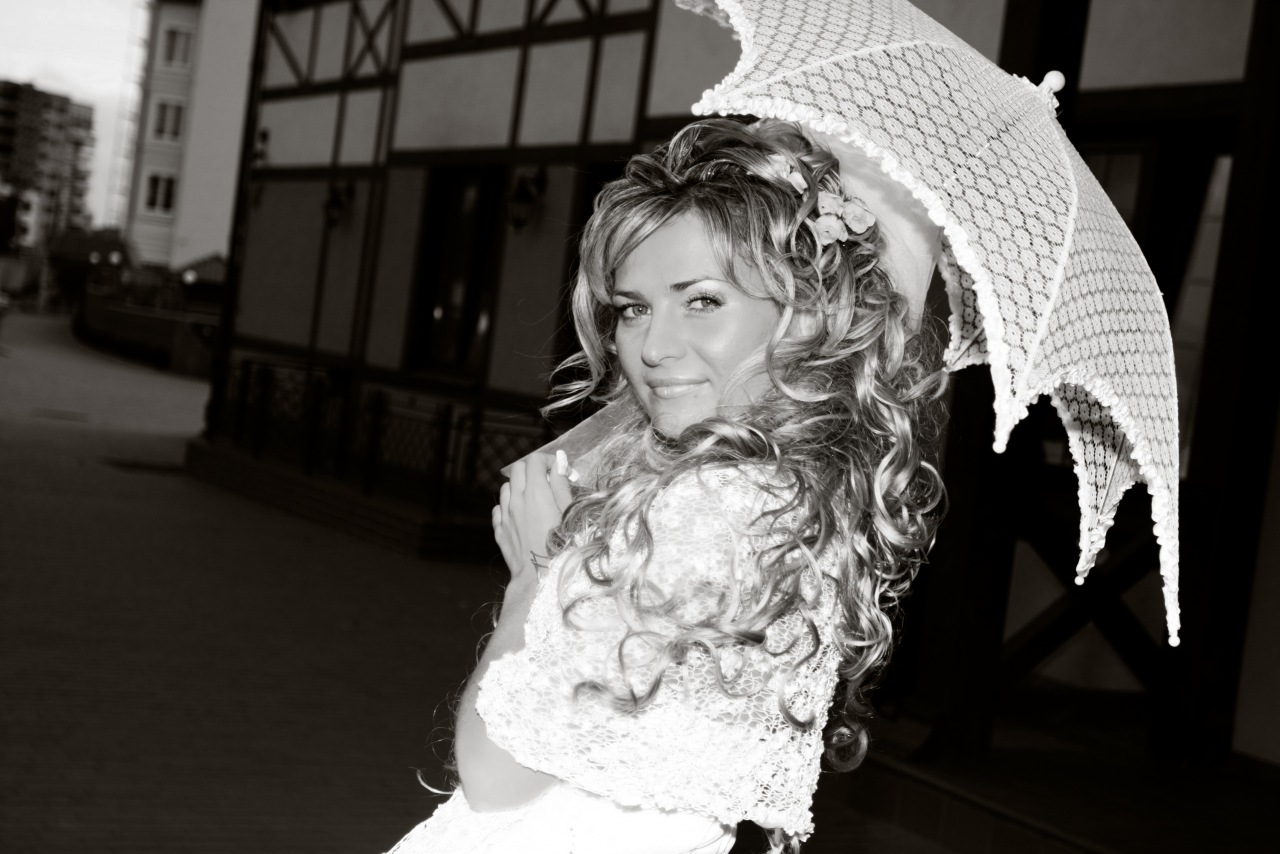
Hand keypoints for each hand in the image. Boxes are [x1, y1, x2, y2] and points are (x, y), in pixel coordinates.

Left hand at [492, 452, 574, 582]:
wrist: (540, 578)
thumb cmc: (562, 547)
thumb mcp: (569, 512)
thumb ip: (561, 484)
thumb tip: (559, 462)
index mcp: (536, 492)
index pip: (535, 460)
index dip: (550, 461)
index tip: (562, 472)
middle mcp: (516, 499)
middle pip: (518, 468)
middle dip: (534, 470)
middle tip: (549, 482)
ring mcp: (505, 514)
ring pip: (507, 487)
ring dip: (520, 487)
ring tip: (536, 499)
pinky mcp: (499, 529)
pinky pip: (500, 508)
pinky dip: (509, 505)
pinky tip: (522, 515)